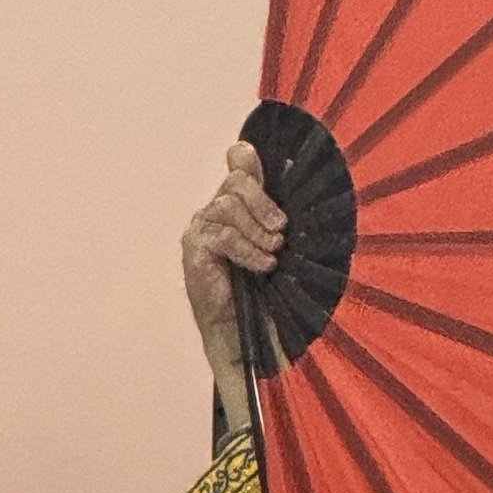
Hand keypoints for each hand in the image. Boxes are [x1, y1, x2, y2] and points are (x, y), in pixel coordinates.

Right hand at [180, 140, 284, 411]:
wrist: (245, 334)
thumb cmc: (268, 292)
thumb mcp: (283, 249)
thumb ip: (283, 216)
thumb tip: (298, 172)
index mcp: (236, 207)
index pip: (237, 164)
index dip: (247, 158)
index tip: (259, 161)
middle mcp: (214, 213)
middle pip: (235, 181)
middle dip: (263, 202)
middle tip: (282, 230)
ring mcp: (201, 231)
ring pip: (227, 205)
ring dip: (257, 230)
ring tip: (273, 255)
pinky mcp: (195, 251)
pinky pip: (222, 235)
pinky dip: (247, 249)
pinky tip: (263, 267)